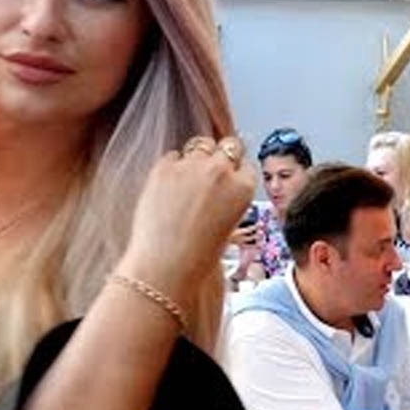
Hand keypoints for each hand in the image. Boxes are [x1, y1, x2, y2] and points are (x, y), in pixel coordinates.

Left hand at [120, 136, 255, 301]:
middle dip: (221, 156)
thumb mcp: (229, 226)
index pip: (245, 164)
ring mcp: (192, 166)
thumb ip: (229, 199)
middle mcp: (221, 171)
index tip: (227, 178)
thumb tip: (219, 185)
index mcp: (243, 189)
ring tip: (186, 180)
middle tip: (208, 172)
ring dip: (196, 157)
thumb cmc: (198, 256)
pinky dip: (171, 166)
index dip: (235, 170)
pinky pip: (172, 155)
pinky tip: (166, 187)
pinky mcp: (164, 167)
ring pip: (200, 144)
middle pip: (228, 145)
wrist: (167, 265)